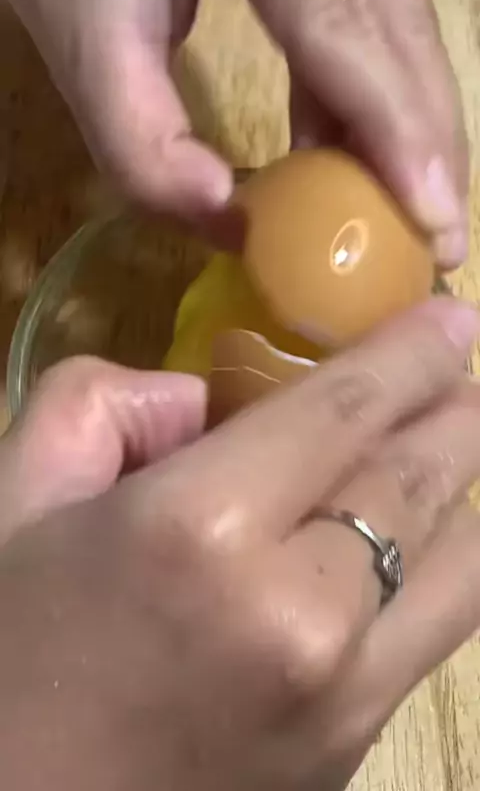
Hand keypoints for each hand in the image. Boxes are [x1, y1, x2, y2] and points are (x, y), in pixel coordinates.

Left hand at [1, 0, 467, 264]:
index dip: (395, 129)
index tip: (436, 220)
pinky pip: (370, 7)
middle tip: (442, 238)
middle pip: (398, 20)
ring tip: (406, 207)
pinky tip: (346, 147)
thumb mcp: (81, 33)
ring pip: (398, 15)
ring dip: (404, 118)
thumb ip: (140, 140)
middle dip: (423, 137)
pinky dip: (367, 86)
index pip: (345, 23)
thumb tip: (231, 225)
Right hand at [1, 297, 479, 789]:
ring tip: (445, 448)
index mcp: (198, 535)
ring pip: (461, 566)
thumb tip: (203, 399)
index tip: (453, 314)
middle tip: (460, 371)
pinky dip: (442, 567)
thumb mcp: (18, 499)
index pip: (343, 414)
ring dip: (460, 492)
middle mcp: (297, 616)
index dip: (412, 352)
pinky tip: (407, 540)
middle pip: (419, 484)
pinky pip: (433, 633)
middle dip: (456, 412)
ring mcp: (343, 699)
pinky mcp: (353, 752)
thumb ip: (101, 405)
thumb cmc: (8, 653)